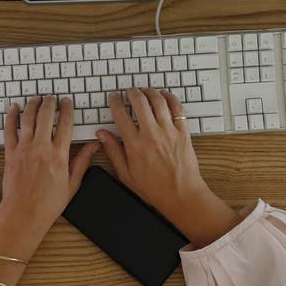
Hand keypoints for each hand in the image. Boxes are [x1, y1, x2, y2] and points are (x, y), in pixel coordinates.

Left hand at [0, 95, 99, 256]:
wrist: (24, 215)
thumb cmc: (47, 204)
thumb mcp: (72, 184)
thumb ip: (82, 161)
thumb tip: (94, 146)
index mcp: (59, 155)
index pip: (66, 124)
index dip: (67, 109)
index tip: (68, 103)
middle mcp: (41, 148)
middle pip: (46, 115)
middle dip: (50, 102)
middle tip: (52, 97)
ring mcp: (24, 150)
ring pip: (28, 118)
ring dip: (33, 105)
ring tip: (37, 99)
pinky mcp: (10, 154)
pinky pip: (9, 130)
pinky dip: (11, 116)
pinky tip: (13, 108)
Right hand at [96, 88, 240, 247]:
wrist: (181, 194)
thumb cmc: (154, 188)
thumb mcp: (126, 174)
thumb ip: (113, 151)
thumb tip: (102, 135)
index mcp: (134, 145)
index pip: (120, 115)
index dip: (115, 102)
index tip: (114, 98)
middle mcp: (151, 135)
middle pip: (140, 102)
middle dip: (132, 92)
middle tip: (129, 91)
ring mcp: (169, 132)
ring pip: (158, 101)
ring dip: (150, 92)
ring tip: (145, 91)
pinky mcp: (183, 132)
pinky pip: (177, 108)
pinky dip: (170, 98)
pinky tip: (164, 96)